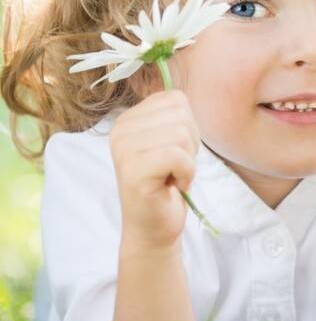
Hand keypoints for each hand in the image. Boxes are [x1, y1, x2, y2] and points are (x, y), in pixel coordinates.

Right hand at [110, 90, 200, 250]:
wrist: (154, 226)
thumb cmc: (167, 183)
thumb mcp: (172, 141)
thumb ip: (174, 116)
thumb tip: (181, 93)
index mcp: (128, 118)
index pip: (177, 99)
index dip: (188, 127)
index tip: (174, 151)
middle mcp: (120, 130)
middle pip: (182, 114)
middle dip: (190, 144)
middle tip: (174, 167)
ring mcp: (124, 149)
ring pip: (182, 134)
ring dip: (188, 160)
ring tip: (172, 175)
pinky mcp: (133, 170)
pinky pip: (179, 156)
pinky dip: (187, 173)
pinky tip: (173, 185)